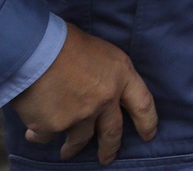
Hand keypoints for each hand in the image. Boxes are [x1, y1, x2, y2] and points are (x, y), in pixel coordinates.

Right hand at [13, 22, 156, 162]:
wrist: (37, 49)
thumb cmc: (67, 43)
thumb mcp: (102, 52)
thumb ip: (107, 75)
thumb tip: (100, 87)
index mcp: (122, 76)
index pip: (144, 104)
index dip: (148, 122)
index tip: (149, 135)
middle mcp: (106, 99)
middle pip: (112, 131)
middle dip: (110, 148)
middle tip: (107, 158)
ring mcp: (81, 116)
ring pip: (79, 140)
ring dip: (72, 148)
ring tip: (66, 152)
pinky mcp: (55, 126)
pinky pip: (47, 135)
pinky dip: (40, 134)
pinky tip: (35, 131)